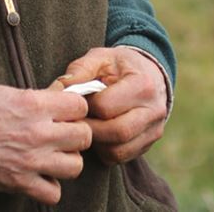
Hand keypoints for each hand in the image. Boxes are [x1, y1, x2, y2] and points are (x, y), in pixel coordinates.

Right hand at [0, 85, 91, 204]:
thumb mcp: (7, 92)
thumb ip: (37, 99)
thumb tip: (58, 104)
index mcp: (34, 104)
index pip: (79, 107)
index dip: (75, 110)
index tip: (67, 113)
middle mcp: (37, 132)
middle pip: (83, 137)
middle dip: (76, 135)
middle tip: (63, 135)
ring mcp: (30, 160)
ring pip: (75, 166)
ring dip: (67, 161)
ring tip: (53, 156)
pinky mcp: (19, 183)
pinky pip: (53, 193)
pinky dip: (50, 187)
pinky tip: (40, 176)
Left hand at [59, 47, 167, 164]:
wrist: (149, 73)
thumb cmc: (119, 65)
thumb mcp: (100, 57)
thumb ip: (80, 69)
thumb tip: (59, 89)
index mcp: (142, 84)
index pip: (106, 106)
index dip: (86, 106)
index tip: (78, 101)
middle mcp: (153, 110)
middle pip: (116, 132)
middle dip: (90, 129)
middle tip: (76, 120)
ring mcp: (154, 130)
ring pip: (118, 150)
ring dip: (96, 143)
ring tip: (87, 125)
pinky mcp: (148, 143)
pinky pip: (121, 157)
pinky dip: (104, 150)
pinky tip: (98, 133)